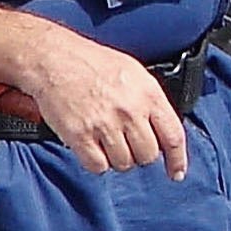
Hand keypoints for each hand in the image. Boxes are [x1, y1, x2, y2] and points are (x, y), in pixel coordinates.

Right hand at [6, 15, 187, 180]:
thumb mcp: (133, 73)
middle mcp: (130, 110)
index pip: (173, 136)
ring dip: (116, 158)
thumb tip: (163, 132)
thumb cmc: (91, 62)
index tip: (176, 173)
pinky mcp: (80, 135)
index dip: (177, 160)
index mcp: (148, 93)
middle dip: (138, 154)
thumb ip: (151, 103)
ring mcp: (105, 124)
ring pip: (124, 164)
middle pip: (148, 155)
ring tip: (104, 138)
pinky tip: (91, 145)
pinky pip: (98, 166)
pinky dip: (95, 161)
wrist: (53, 58)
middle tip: (125, 141)